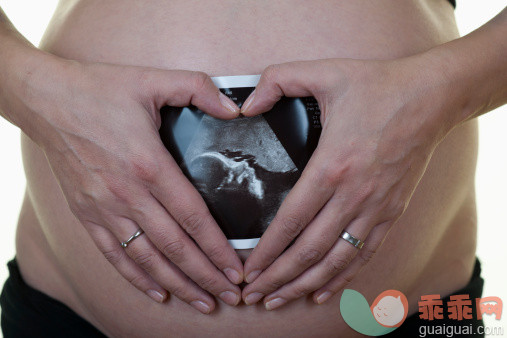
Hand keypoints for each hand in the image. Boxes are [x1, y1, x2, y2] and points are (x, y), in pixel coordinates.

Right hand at [19, 58, 243, 313]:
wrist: (47, 99)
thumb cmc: (101, 90)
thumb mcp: (154, 79)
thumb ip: (199, 89)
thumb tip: (236, 108)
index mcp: (148, 164)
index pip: (192, 217)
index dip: (217, 248)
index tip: (237, 269)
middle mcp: (126, 194)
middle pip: (174, 246)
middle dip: (205, 275)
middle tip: (230, 296)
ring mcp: (103, 208)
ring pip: (147, 258)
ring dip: (177, 283)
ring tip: (202, 302)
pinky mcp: (86, 213)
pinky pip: (113, 254)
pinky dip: (136, 276)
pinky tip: (157, 291)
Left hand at [239, 57, 456, 309]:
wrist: (428, 98)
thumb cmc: (376, 86)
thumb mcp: (322, 72)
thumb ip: (277, 81)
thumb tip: (245, 107)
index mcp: (332, 166)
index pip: (291, 221)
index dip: (266, 251)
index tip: (248, 269)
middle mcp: (354, 195)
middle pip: (309, 250)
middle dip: (278, 277)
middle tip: (253, 295)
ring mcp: (375, 208)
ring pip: (336, 260)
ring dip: (305, 284)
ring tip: (280, 299)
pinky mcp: (392, 212)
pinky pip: (364, 253)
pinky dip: (341, 276)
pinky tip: (322, 290)